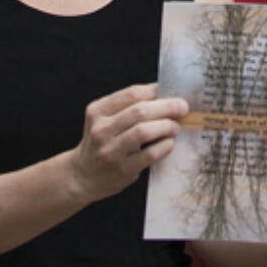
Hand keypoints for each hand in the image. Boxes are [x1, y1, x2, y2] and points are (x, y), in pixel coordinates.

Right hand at [70, 84, 189, 202]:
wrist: (84, 175)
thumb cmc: (104, 140)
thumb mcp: (105, 118)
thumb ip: (129, 106)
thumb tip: (165, 93)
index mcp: (97, 111)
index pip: (131, 94)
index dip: (155, 91)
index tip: (171, 91)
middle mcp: (101, 130)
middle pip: (140, 111)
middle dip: (167, 107)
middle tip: (182, 108)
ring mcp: (110, 151)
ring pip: (144, 131)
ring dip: (166, 126)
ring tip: (175, 127)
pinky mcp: (122, 169)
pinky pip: (149, 154)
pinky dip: (164, 146)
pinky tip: (169, 143)